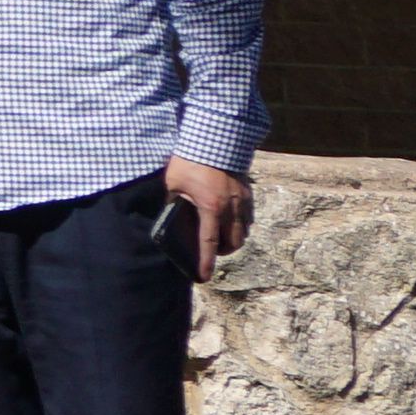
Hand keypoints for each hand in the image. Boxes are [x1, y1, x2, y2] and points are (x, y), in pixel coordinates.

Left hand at [165, 155, 252, 276]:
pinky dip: (240, 224)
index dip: (205, 262)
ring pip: (244, 231)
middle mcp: (230, 208)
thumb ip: (171, 202)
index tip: (203, 277)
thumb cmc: (190, 159)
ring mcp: (242, 200)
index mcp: (210, 207)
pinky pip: (248, 217)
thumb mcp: (173, 182)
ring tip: (219, 238)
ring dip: (233, 239)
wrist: (215, 137)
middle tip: (210, 252)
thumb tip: (167, 217)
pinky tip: (228, 220)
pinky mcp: (247, 192)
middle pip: (232, 242)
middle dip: (222, 252)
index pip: (208, 243)